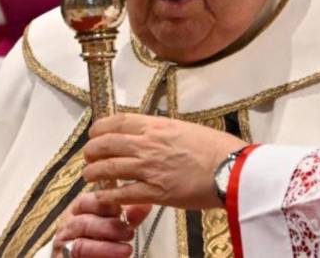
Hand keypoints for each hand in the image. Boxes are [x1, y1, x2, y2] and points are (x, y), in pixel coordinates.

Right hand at [52, 192, 150, 257]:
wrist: (87, 256)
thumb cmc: (99, 238)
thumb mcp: (116, 225)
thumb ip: (129, 216)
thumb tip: (146, 204)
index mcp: (80, 209)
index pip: (90, 201)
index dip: (106, 205)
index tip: (123, 210)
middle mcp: (69, 224)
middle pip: (84, 221)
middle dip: (108, 227)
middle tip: (129, 232)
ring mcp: (64, 244)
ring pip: (81, 244)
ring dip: (105, 248)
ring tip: (126, 250)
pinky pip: (77, 257)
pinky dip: (97, 256)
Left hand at [83, 113, 246, 209]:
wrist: (231, 168)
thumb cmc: (217, 149)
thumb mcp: (187, 129)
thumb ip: (166, 131)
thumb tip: (156, 133)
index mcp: (157, 126)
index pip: (118, 121)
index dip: (100, 127)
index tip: (94, 132)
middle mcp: (148, 144)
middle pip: (107, 144)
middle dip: (92, 150)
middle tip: (88, 156)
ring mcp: (149, 169)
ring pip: (109, 168)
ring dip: (94, 173)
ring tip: (89, 175)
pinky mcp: (155, 192)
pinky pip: (122, 194)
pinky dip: (107, 196)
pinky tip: (101, 197)